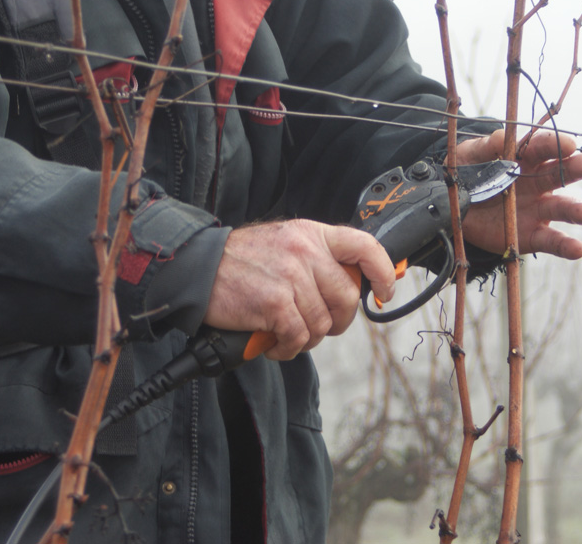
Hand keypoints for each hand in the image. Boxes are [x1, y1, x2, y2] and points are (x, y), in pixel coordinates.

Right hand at [204, 220, 394, 360]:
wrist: (198, 266)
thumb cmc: (243, 261)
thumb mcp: (286, 243)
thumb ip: (319, 260)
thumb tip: (354, 289)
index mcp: (313, 234)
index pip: (365, 247)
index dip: (383, 272)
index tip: (384, 293)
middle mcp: (306, 251)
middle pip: (347, 297)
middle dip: (337, 321)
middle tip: (317, 326)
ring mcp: (291, 276)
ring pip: (322, 324)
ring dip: (306, 338)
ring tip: (285, 333)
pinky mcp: (275, 303)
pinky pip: (299, 338)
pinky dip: (287, 348)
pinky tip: (272, 342)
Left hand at [455, 129, 581, 259]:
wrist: (457, 206)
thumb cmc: (469, 172)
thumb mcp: (471, 155)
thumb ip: (487, 147)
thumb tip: (503, 137)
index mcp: (524, 158)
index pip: (541, 147)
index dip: (554, 144)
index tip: (568, 144)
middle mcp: (537, 182)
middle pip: (558, 174)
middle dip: (574, 169)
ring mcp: (537, 209)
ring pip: (560, 208)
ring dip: (575, 210)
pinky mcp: (531, 235)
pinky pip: (551, 241)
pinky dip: (566, 246)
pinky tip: (579, 249)